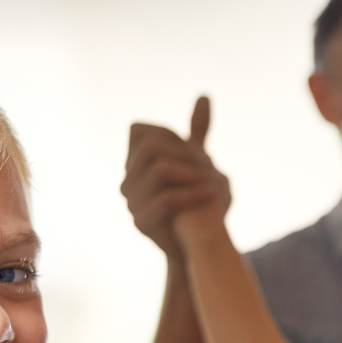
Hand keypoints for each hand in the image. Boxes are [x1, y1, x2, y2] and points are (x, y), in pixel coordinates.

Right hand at [121, 96, 229, 262]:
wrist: (195, 247)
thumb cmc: (196, 203)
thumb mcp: (197, 163)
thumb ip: (196, 132)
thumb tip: (204, 95)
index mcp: (134, 164)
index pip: (139, 130)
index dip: (168, 135)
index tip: (195, 151)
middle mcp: (126, 181)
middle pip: (149, 148)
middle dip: (182, 152)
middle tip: (209, 165)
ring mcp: (130, 202)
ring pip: (159, 171)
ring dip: (192, 173)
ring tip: (215, 180)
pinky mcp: (140, 223)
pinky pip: (166, 200)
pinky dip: (193, 194)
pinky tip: (213, 194)